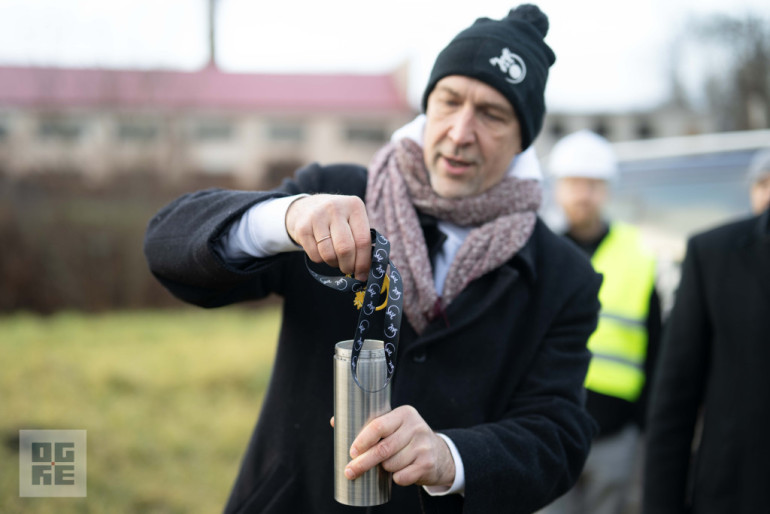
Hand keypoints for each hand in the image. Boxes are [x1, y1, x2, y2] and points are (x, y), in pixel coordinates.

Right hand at [285, 194, 371, 280]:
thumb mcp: (353, 221)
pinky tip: (322, 251)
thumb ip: (362, 241)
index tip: (363, 275)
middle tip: (348, 270)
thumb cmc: (337, 219)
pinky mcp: (302, 228)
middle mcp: (335, 208)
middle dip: (348, 266)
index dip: (363, 262)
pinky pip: (315, 256)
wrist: (307, 208)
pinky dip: (321, 260)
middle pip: (345, 248)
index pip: (363, 240)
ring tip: (336, 259)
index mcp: (354, 206)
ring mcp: (316, 217)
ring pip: (329, 255)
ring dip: (334, 263)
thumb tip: (366, 271)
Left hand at [331, 406, 455, 486]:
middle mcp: (416, 427)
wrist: (439, 454)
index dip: (362, 440)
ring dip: (383, 469)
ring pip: (391, 464)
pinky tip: (400, 472)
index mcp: (404, 413)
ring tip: (387, 464)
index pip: (378, 425)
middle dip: (363, 462)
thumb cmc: (406, 439)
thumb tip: (334, 421)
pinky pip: (402, 477)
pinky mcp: (427, 464)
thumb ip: (367, 424)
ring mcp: (423, 446)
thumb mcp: (393, 426)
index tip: (351, 452)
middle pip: (382, 448)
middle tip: (349, 471)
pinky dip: (396, 478)